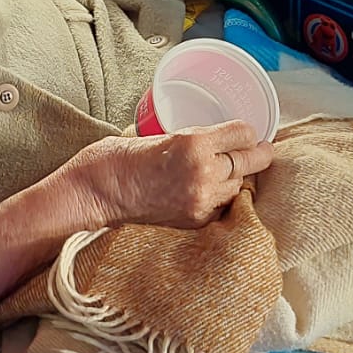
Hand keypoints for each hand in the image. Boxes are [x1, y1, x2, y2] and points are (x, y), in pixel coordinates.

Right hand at [64, 121, 274, 230]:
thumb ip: (191, 138)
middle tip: (258, 149)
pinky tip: (212, 190)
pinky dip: (222, 198)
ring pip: (240, 186)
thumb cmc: (115, 158)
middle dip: (255, 154)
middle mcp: (203, 173)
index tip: (249, 132)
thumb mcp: (159, 134)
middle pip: (251, 161)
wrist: (94, 193)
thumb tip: (216, 140)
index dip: (249, 132)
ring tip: (228, 169)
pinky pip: (223, 206)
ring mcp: (200, 201)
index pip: (244, 134)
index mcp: (193, 144)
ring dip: (237, 177)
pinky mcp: (194, 221)